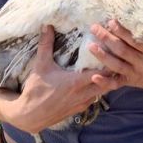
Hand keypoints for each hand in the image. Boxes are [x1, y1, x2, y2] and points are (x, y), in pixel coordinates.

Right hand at [0, 25, 121, 132]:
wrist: (29, 116)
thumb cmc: (35, 89)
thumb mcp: (41, 65)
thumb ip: (46, 44)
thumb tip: (47, 26)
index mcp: (76, 82)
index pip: (101, 73)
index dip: (108, 63)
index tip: (112, 53)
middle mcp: (82, 94)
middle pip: (107, 85)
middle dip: (112, 74)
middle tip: (114, 60)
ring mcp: (81, 104)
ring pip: (101, 93)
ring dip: (105, 83)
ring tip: (107, 70)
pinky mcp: (78, 110)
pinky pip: (93, 99)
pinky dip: (97, 91)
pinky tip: (94, 83)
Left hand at [88, 20, 142, 94]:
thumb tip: (132, 19)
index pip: (134, 40)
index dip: (122, 31)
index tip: (110, 22)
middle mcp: (142, 63)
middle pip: (122, 51)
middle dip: (107, 38)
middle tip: (94, 28)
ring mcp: (135, 74)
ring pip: (117, 65)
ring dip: (102, 56)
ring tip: (91, 46)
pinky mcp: (129, 82)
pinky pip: (116, 83)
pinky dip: (105, 81)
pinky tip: (94, 76)